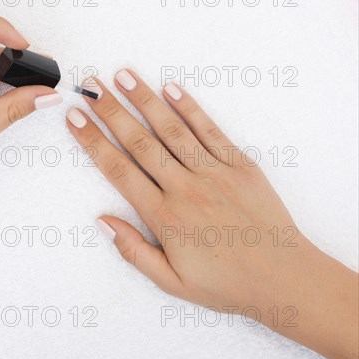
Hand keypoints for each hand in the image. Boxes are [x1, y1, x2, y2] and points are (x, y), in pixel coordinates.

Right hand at [66, 70, 357, 358]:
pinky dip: (190, 109)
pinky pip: (210, 132)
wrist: (283, 277)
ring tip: (122, 76)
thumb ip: (133, 250)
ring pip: (171, 130)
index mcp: (164, 216)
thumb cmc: (225, 283)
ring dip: (144, 100)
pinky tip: (171, 88)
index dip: (93, 141)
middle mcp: (185, 189)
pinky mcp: (240, 166)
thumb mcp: (171, 281)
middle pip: (139, 142)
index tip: (75, 118)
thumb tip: (103, 220)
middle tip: (89, 86)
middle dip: (110, 111)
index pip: (118, 170)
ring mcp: (213, 173)